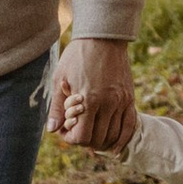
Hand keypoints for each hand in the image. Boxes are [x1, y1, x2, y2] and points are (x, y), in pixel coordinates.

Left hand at [57, 35, 135, 150]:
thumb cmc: (78, 56)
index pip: (82, 136)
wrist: (103, 37)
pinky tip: (114, 146)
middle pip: (97, 138)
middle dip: (84, 140)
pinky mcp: (129, 98)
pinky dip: (122, 139)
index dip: (71, 139)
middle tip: (76, 131)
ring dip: (100, 141)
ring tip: (90, 135)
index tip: (65, 131)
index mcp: (89, 100)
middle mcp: (108, 103)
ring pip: (113, 135)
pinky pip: (130, 125)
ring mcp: (121, 101)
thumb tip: (52, 129)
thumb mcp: (60, 79)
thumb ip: (57, 107)